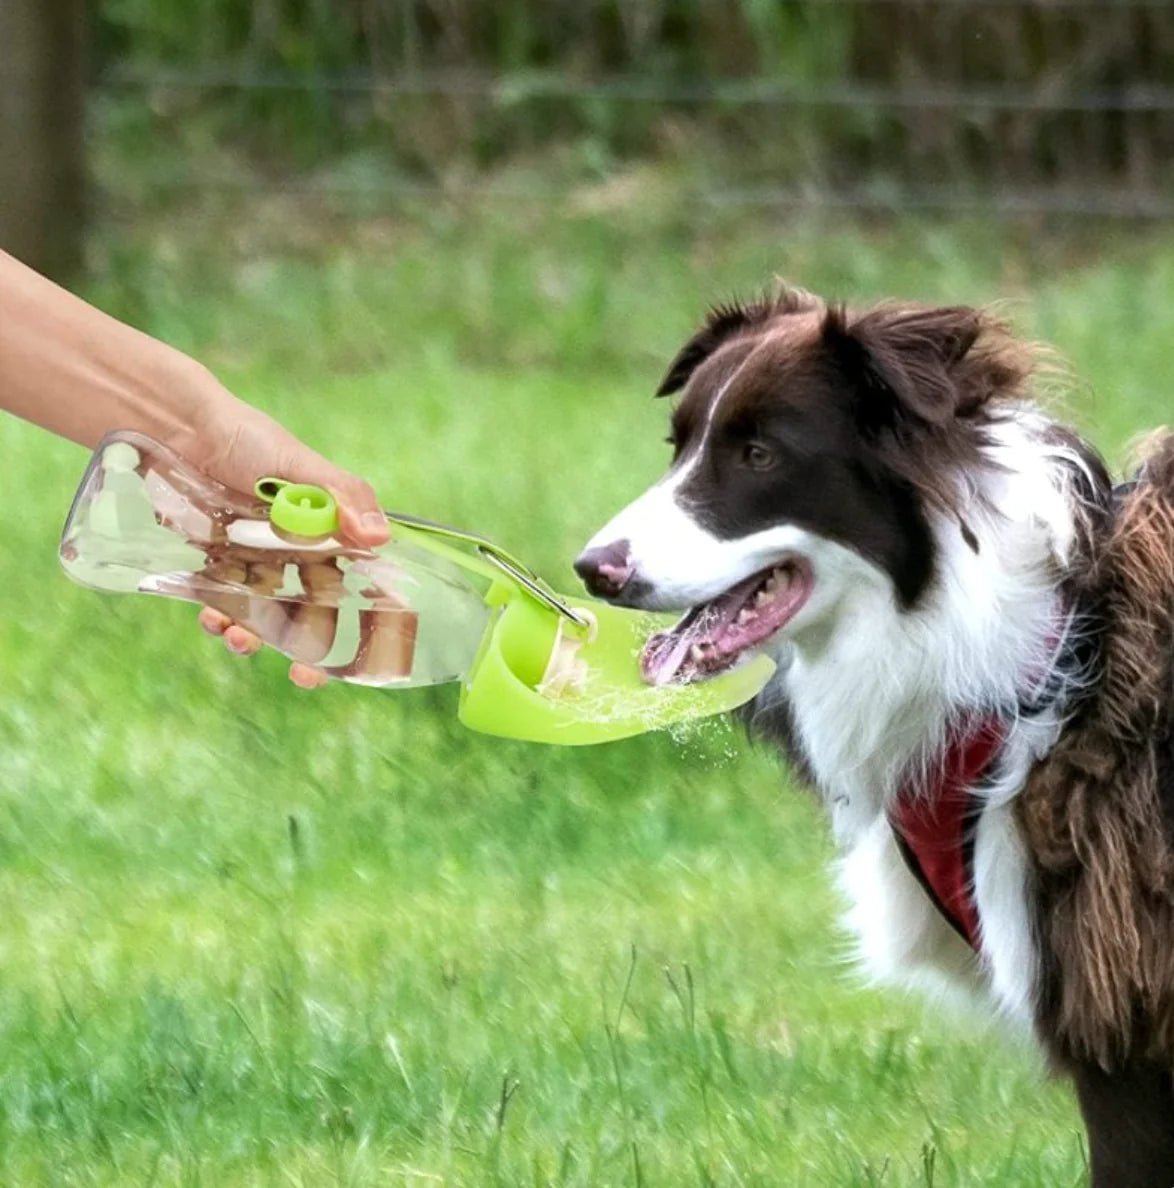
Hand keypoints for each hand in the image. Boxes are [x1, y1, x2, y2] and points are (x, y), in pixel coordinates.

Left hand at [182, 377, 389, 688]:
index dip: (365, 622)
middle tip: (304, 674)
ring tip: (241, 638)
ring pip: (266, 615)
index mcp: (327, 533)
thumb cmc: (249, 438)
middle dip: (311, 649)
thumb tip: (380, 538)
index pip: (358, 583)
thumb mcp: (301, 464)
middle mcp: (295, 553)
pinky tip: (213, 620)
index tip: (364, 655)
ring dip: (257, 637)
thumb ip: (342, 497)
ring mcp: (255, 562)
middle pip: (313, 612)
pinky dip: (219, 619)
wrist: (178, 427)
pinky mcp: (214, 565)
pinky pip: (221, 604)